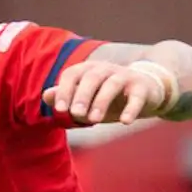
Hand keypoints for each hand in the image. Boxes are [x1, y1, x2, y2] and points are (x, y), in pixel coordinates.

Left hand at [43, 60, 169, 125]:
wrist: (145, 90)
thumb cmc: (108, 97)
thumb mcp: (85, 99)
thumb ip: (65, 97)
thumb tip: (46, 96)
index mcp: (87, 70)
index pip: (72, 74)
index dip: (65, 90)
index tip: (60, 110)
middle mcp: (105, 69)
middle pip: (91, 77)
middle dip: (82, 95)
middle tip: (76, 114)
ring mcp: (125, 76)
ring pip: (112, 84)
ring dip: (102, 101)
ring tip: (94, 120)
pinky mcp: (142, 87)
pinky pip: (137, 96)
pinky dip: (131, 108)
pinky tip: (125, 122)